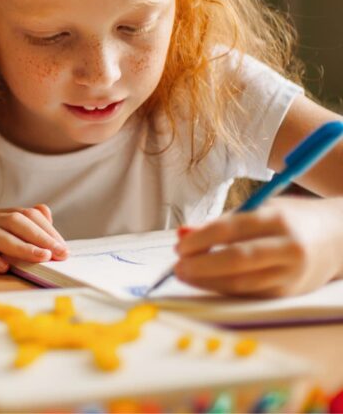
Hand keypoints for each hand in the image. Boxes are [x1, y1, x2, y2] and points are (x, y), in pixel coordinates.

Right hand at [0, 204, 67, 272]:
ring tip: (38, 258)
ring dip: (19, 246)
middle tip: (56, 253)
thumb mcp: (4, 248)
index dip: (45, 229)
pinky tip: (2, 267)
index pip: (25, 215)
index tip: (63, 249)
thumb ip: (24, 231)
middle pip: (12, 220)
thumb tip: (45, 211)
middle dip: (38, 236)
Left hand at [175, 197, 342, 296]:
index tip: (180, 245)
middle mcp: (287, 248)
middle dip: (201, 265)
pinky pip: (248, 294)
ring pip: (241, 283)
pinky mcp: (288, 293)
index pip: (231, 230)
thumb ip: (220, 223)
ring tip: (185, 274)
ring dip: (207, 281)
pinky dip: (223, 289)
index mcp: (278, 220)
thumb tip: (182, 234)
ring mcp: (290, 274)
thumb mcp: (258, 210)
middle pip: (236, 260)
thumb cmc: (290, 220)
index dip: (201, 239)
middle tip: (177, 266)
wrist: (337, 239)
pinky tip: (205, 282)